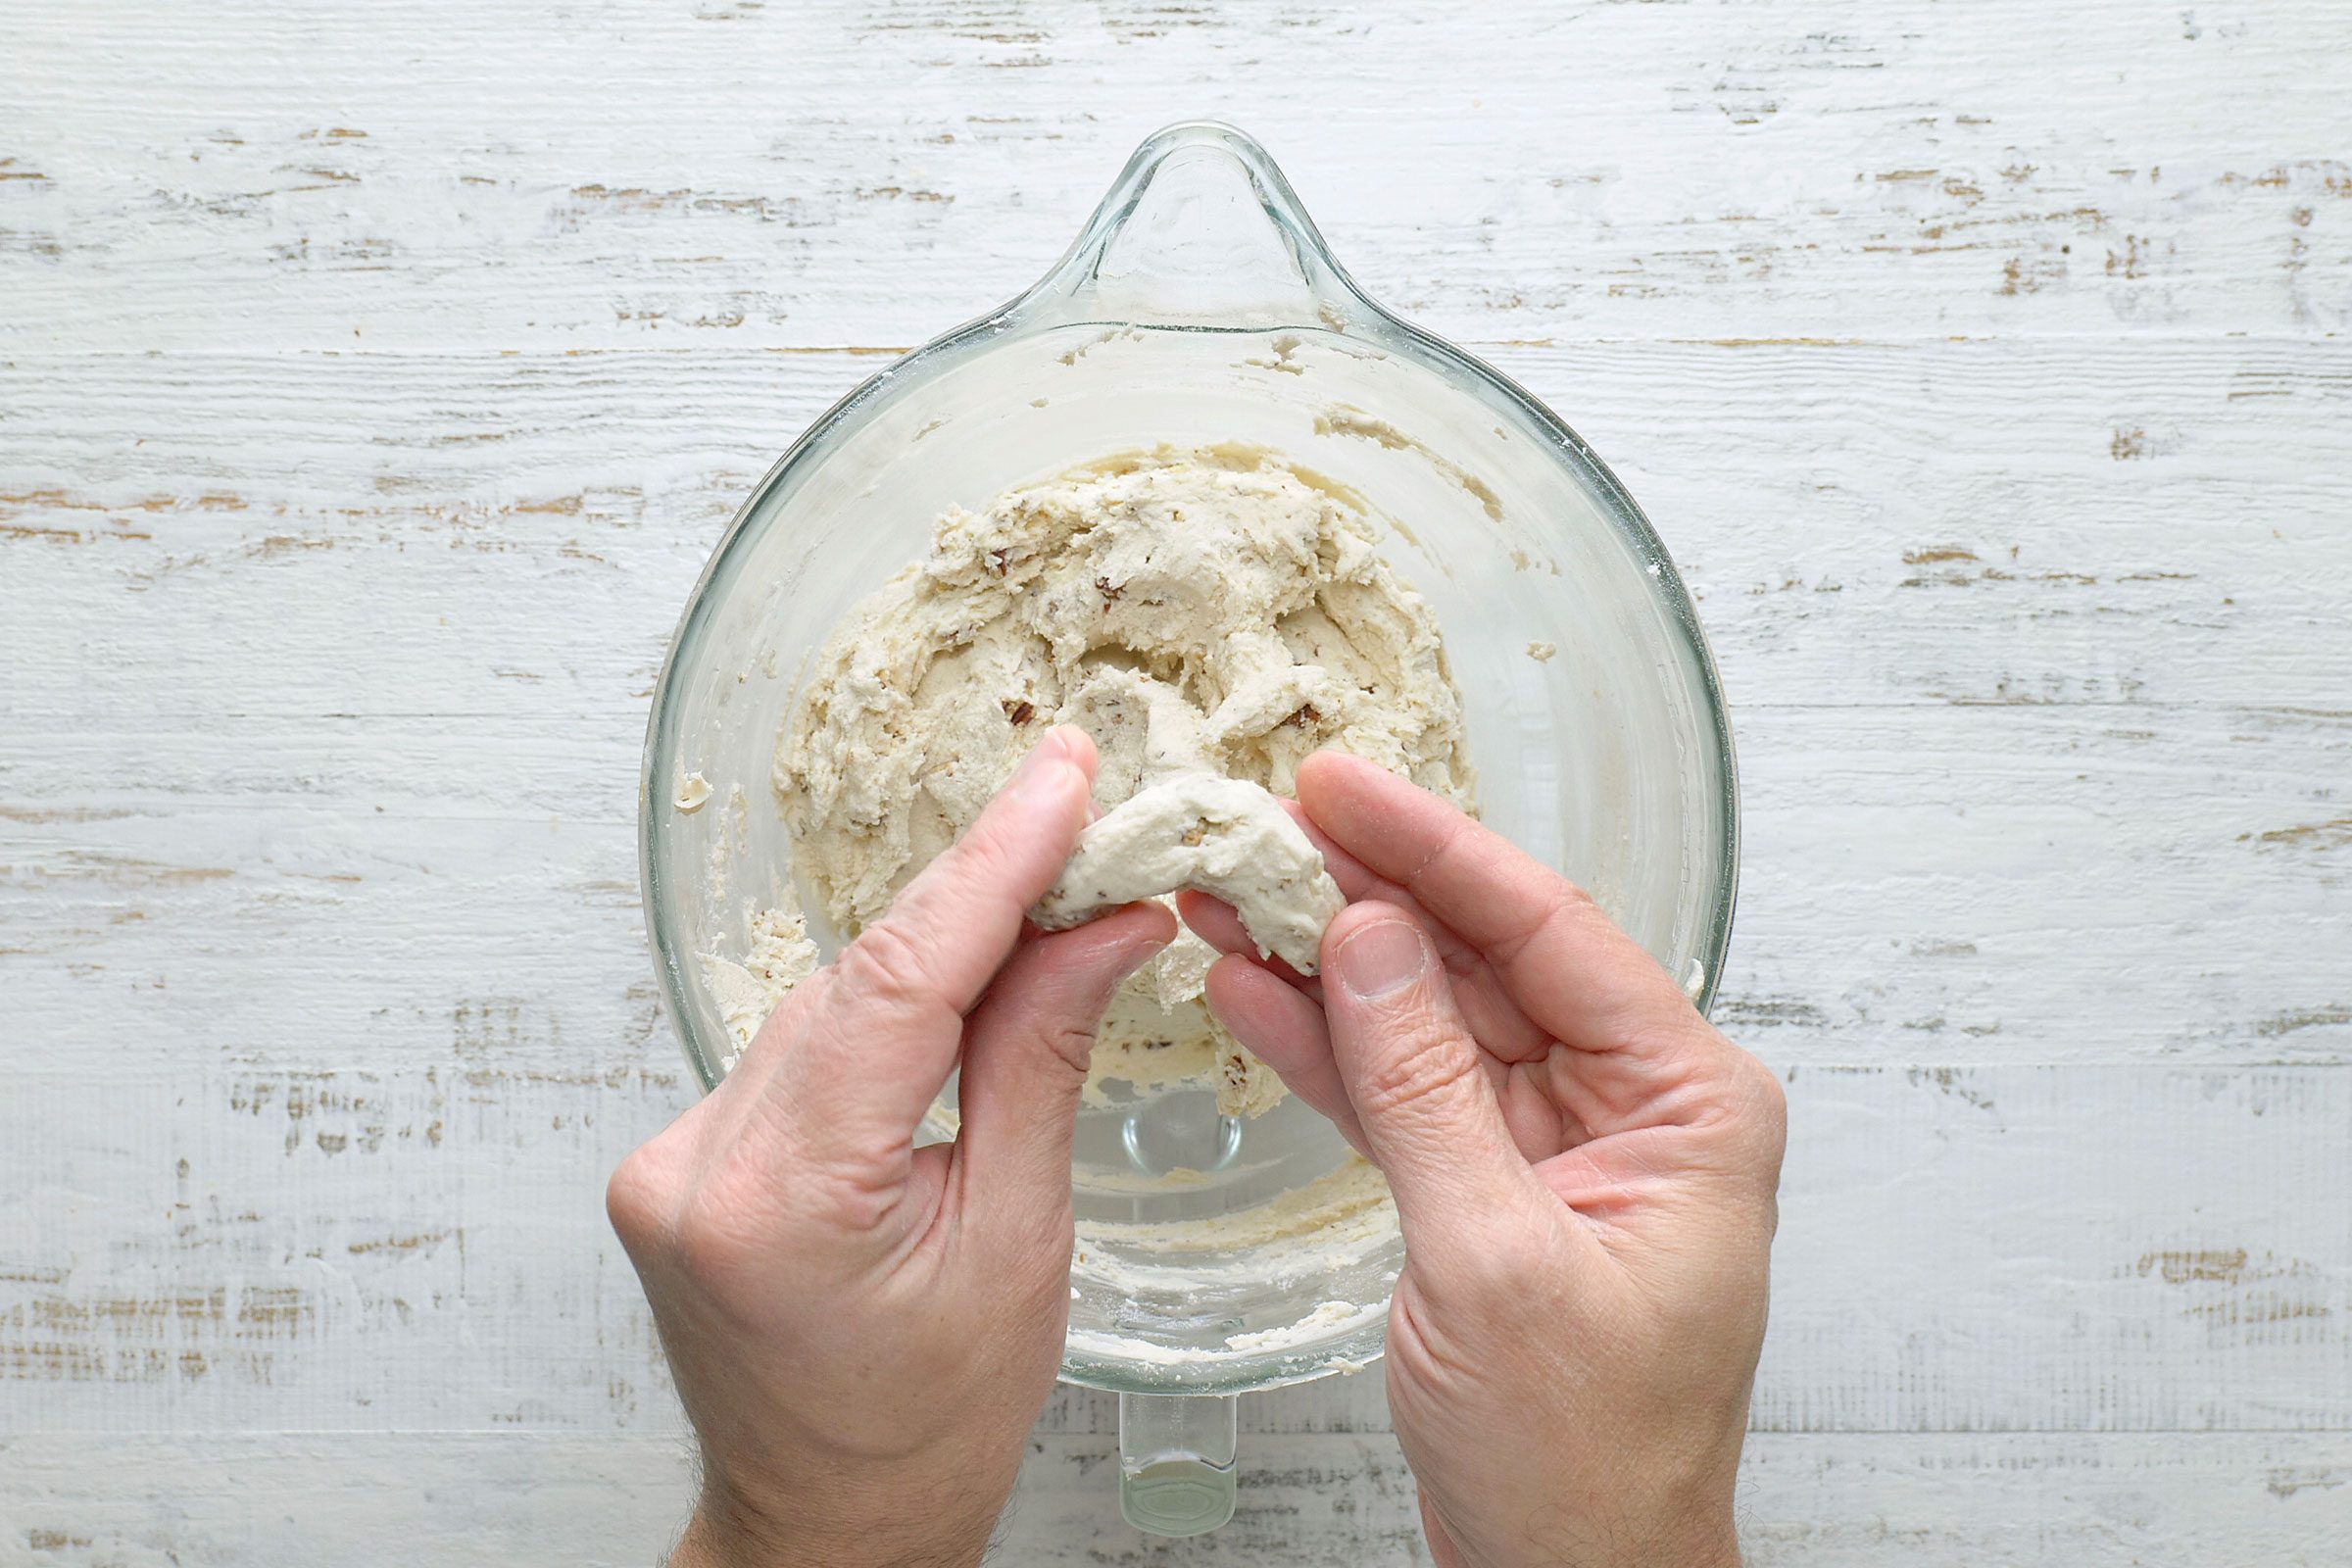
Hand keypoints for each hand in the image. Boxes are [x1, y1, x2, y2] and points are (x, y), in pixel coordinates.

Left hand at [609, 727, 1173, 1567]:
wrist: (828, 1525)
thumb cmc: (928, 1425)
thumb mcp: (1019, 1244)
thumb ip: (1039, 1060)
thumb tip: (1097, 923)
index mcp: (782, 1200)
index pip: (896, 979)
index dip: (992, 864)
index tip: (1061, 778)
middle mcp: (696, 1164)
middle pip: (860, 976)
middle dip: (984, 897)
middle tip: (1089, 821)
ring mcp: (671, 1157)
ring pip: (828, 1001)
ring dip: (936, 950)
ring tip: (1052, 893)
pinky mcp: (677, 1156)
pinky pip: (798, 1043)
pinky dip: (882, 1006)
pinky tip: (957, 981)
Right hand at [1181, 753, 1784, 1567]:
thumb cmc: (1588, 1463)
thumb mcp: (1494, 1259)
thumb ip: (1424, 1086)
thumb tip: (1367, 940)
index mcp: (1688, 1103)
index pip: (1550, 930)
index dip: (1435, 848)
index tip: (1341, 786)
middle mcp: (1631, 1107)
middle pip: (1485, 958)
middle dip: (1367, 894)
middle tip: (1262, 827)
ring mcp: (1556, 1148)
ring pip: (1431, 1017)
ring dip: (1328, 965)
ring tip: (1230, 895)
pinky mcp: (1490, 1192)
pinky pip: (1403, 1093)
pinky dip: (1327, 1051)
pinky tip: (1252, 994)